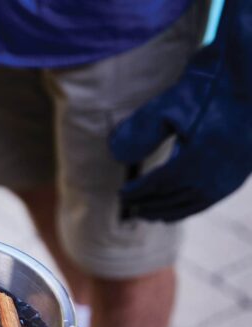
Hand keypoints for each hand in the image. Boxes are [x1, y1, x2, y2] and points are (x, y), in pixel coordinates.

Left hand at [110, 0, 251, 221]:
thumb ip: (142, 128)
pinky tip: (174, 211)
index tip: (121, 194)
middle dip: (149, 204)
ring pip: (191, 204)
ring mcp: (231, 177)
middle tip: (130, 207)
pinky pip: (209, 200)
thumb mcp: (173, 102)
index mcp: (200, 158)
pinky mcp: (239, 174)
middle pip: (173, 198)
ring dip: (166, 210)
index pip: (160, 183)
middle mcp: (217, 173)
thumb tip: (114, 153)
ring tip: (147, 213)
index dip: (138, 191)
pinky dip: (188, 208)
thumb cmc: (212, 85)